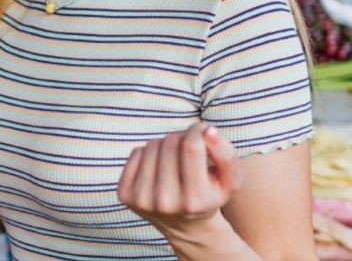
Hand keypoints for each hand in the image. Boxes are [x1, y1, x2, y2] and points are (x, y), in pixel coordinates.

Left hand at [117, 123, 241, 237]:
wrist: (187, 226)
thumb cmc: (211, 196)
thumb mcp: (231, 180)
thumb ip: (226, 154)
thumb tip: (207, 130)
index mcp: (195, 200)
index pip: (191, 147)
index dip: (197, 131)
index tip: (203, 132)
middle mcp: (165, 202)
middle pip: (170, 143)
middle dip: (183, 138)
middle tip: (190, 151)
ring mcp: (142, 199)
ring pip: (152, 145)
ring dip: (166, 145)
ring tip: (176, 161)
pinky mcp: (125, 194)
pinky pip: (136, 152)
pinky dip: (149, 153)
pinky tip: (160, 169)